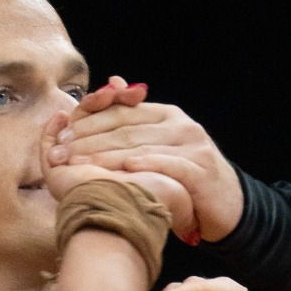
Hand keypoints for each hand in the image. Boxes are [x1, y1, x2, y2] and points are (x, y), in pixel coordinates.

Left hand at [46, 78, 244, 242]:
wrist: (228, 207)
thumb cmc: (188, 180)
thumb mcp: (162, 147)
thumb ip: (137, 122)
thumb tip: (113, 83)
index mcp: (167, 115)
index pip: (121, 111)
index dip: (89, 122)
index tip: (62, 136)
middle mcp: (181, 125)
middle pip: (127, 128)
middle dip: (91, 140)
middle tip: (63, 152)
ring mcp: (194, 145)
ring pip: (142, 145)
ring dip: (107, 156)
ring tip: (80, 166)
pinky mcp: (202, 168)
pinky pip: (169, 164)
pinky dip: (147, 165)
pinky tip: (125, 170)